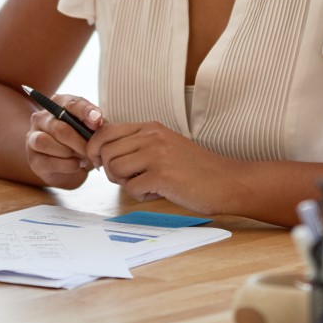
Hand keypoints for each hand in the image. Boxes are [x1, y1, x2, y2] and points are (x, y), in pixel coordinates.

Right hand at [23, 93, 102, 189]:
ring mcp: (33, 138)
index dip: (85, 111)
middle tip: (92, 151)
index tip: (97, 119)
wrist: (74, 166)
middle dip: (80, 142)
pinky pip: (47, 161)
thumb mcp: (93, 129)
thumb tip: (96, 120)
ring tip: (83, 157)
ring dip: (69, 152)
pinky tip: (75, 164)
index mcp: (58, 104)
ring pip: (45, 142)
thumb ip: (96, 122)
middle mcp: (41, 118)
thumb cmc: (84, 141)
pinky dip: (66, 165)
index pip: (70, 103)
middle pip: (59, 128)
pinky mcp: (34, 160)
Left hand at [88, 121, 231, 214]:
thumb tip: (103, 155)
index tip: (100, 162)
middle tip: (128, 179)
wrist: (227, 181)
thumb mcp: (166, 146)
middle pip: (105, 151)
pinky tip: (158, 192)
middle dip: (109, 170)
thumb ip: (139, 146)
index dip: (95, 148)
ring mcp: (157, 154)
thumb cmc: (196, 170)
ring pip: (114, 169)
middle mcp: (152, 136)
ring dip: (125, 183)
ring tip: (145, 185)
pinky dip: (140, 195)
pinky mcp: (162, 175)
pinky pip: (131, 188)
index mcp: (151, 127)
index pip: (106, 130)